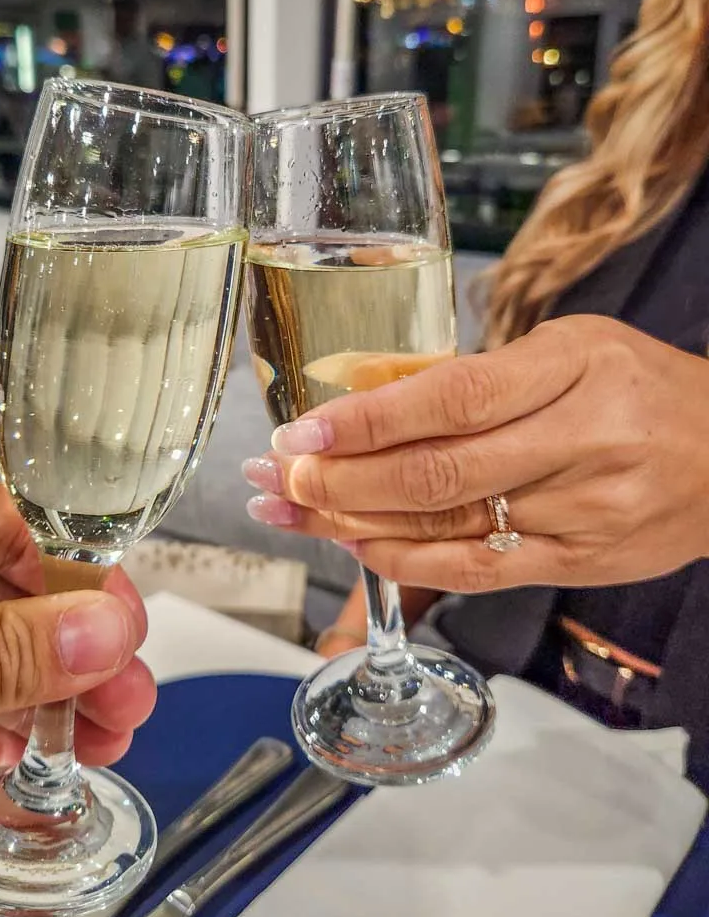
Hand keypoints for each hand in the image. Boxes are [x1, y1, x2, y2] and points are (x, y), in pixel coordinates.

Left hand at [242, 317, 708, 593]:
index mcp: (574, 368)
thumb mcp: (564, 347)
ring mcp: (584, 513)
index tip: (299, 432)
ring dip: (353, 523)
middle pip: (438, 475)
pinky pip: (477, 569)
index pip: (450, 401)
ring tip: (290, 511)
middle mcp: (582, 443)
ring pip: (447, 528)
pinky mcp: (579, 562)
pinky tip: (354, 545)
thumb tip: (359, 388)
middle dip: (339, 481)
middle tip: (276, 477)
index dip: (365, 422)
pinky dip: (405, 560)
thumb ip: (468, 373)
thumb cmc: (639, 386)